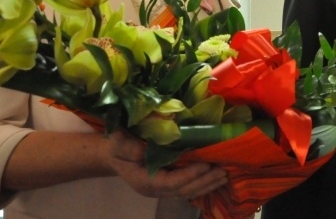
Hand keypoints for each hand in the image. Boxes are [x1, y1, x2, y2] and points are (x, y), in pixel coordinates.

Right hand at [108, 130, 227, 199]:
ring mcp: (161, 190)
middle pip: (184, 190)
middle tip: (223, 171)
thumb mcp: (118, 143)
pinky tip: (215, 178)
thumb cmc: (116, 147)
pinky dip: (202, 184)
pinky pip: (187, 188)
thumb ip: (130, 147)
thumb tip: (145, 149)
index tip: (206, 164)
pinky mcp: (167, 184)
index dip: (190, 175)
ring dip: (207, 185)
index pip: (172, 182)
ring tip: (224, 175)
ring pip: (188, 192)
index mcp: (145, 181)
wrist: (111, 155)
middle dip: (204, 181)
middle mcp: (155, 189)